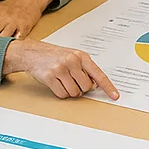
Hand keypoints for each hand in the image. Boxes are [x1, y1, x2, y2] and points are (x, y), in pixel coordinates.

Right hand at [3, 38, 118, 99]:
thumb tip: (96, 85)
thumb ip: (86, 69)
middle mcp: (72, 61)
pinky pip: (62, 94)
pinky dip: (61, 93)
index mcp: (82, 56)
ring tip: (64, 81)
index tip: (115, 96)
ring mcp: (60, 69)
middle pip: (86, 87)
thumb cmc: (56, 55)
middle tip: (73, 81)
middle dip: (81, 88)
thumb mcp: (74, 57)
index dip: (108, 87)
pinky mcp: (50, 77)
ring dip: (70, 91)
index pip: (99, 74)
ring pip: (74, 92)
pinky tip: (56, 83)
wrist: (33, 53)